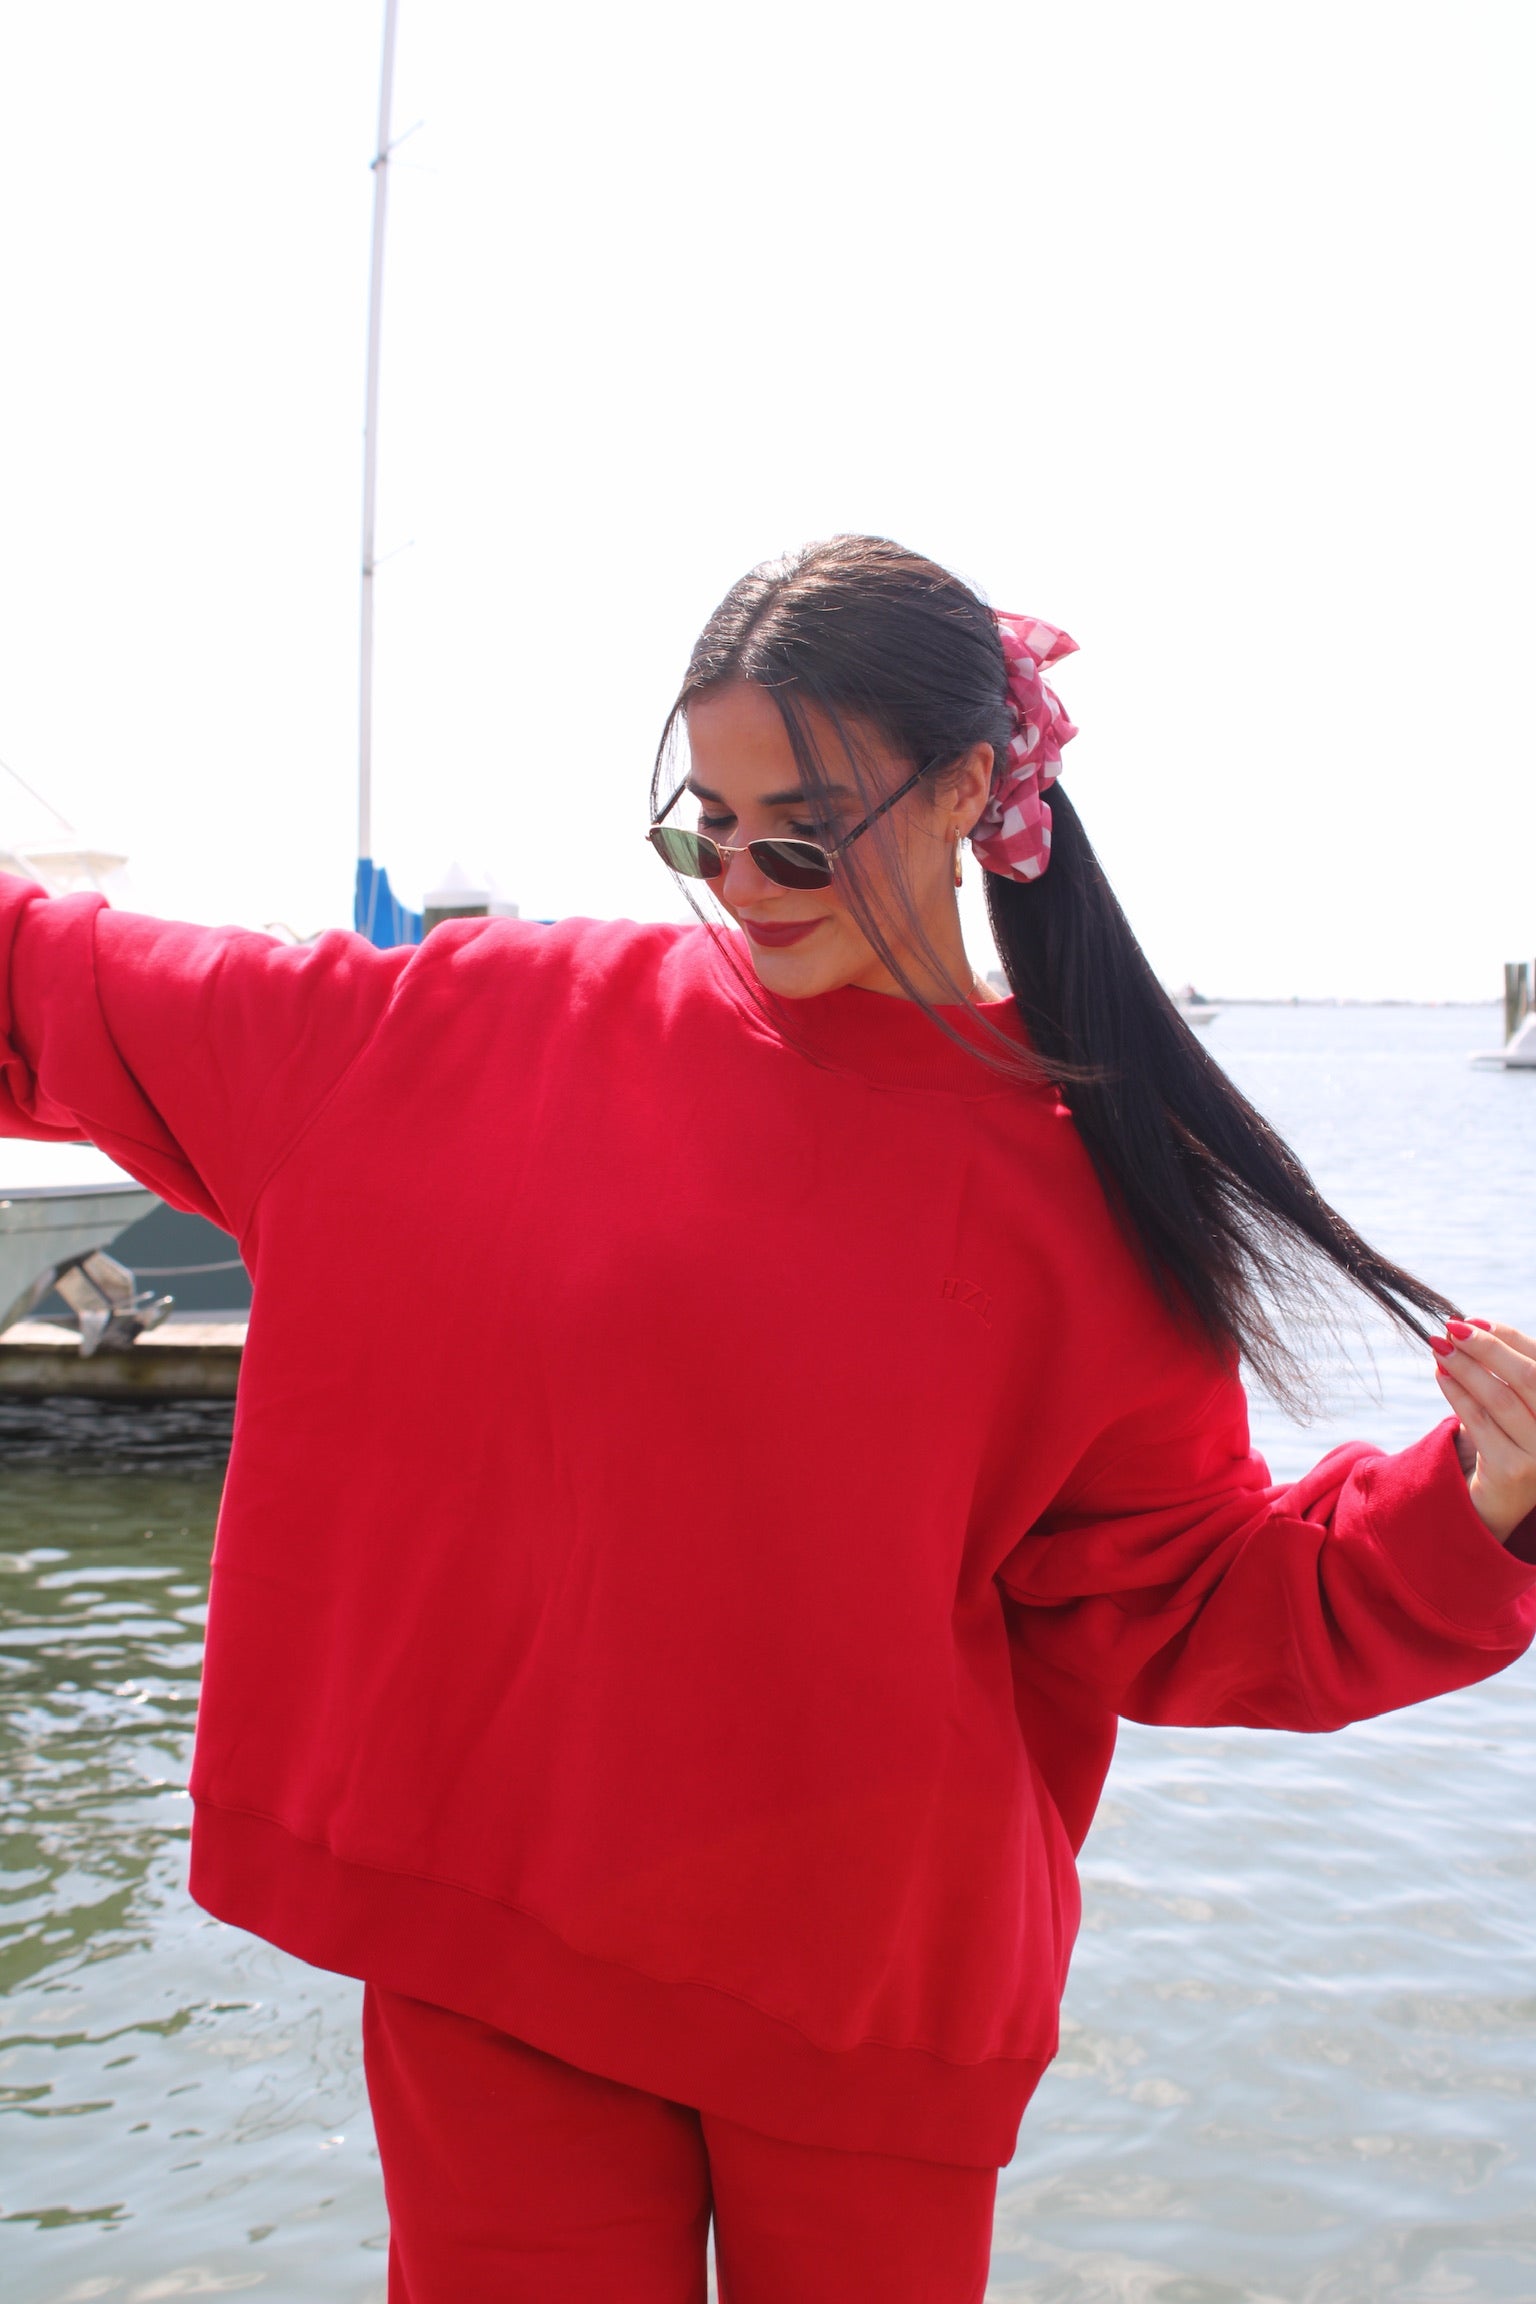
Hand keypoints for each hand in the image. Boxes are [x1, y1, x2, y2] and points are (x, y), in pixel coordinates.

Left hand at [1430, 1320, 1535, 1543]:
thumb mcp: (1515, 1405)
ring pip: (1500, 1398)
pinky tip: (1439, 1376)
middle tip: (1451, 1328)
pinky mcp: (1514, 1472)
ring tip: (1439, 1348)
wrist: (1496, 1503)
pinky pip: (1479, 1423)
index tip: (1473, 1320)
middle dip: (1486, 1348)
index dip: (1509, 1337)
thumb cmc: (1507, 1441)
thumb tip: (1472, 1324)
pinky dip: (1457, 1394)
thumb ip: (1507, 1370)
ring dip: (1465, 1368)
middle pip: (1526, 1376)